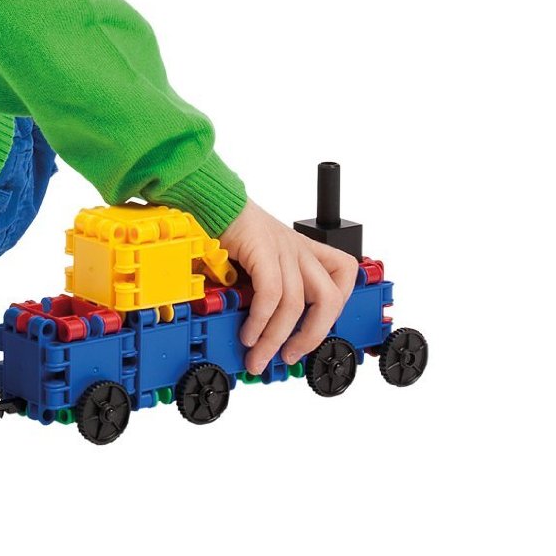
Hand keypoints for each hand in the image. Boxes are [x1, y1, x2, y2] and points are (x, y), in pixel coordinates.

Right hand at [218, 198, 358, 375]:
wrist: (212, 200)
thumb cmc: (232, 228)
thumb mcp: (262, 257)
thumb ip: (269, 287)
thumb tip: (264, 329)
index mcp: (303, 249)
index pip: (344, 274)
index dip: (337, 307)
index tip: (315, 333)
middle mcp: (298, 248)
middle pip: (329, 298)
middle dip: (312, 336)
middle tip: (290, 355)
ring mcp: (282, 247)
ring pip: (296, 303)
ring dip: (276, 337)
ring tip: (258, 353)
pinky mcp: (262, 248)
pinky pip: (270, 293)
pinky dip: (260, 320)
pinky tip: (249, 333)